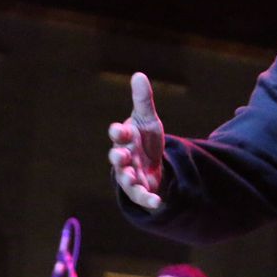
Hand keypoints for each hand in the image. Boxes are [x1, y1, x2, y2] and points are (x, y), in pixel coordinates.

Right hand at [108, 72, 164, 209]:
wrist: (153, 163)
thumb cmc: (145, 139)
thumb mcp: (148, 120)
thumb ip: (143, 101)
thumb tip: (139, 74)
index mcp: (125, 139)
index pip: (118, 134)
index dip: (119, 133)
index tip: (121, 130)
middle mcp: (124, 158)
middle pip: (118, 158)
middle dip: (118, 157)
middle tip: (121, 156)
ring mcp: (130, 175)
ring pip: (126, 178)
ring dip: (128, 179)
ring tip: (133, 179)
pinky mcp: (141, 190)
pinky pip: (142, 196)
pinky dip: (148, 200)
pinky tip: (158, 202)